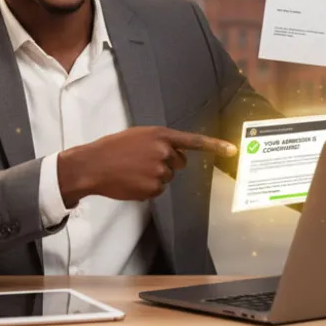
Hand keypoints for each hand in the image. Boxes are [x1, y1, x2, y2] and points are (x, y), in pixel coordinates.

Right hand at [57, 126, 237, 205]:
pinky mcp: (153, 188)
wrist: (92, 165)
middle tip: (143, 162)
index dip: (215, 146)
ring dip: (154, 176)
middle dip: (167, 164)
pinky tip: (131, 182)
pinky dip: (147, 188)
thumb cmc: (112, 149)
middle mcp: (164, 152)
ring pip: (167, 178)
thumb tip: (173, 155)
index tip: (233, 150)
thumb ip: (158, 142)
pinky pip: (158, 190)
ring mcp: (159, 171)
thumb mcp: (138, 136)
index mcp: (160, 135)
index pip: (193, 141)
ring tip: (133, 171)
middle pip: (179, 163)